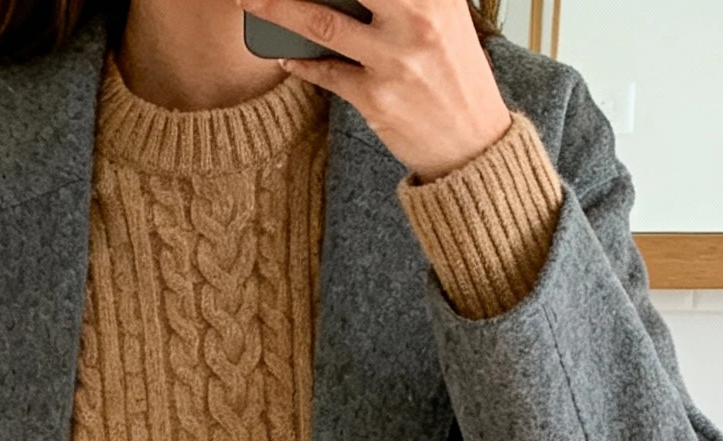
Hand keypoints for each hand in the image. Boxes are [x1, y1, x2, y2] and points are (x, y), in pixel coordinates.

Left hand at [246, 0, 511, 179]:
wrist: (473, 145)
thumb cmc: (455, 73)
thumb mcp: (444, 16)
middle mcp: (418, 18)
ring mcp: (395, 59)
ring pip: (321, 23)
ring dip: (276, 8)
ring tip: (249, 1)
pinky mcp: (377, 98)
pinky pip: (326, 72)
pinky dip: (300, 62)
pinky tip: (285, 55)